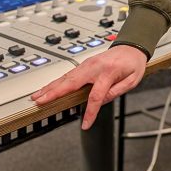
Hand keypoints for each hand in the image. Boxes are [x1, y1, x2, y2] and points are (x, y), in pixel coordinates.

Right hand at [31, 45, 146, 129]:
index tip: (86, 124)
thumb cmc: (133, 63)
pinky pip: (67, 74)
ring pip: (65, 77)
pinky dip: (55, 82)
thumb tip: (101, 102)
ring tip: (37, 96)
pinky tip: (47, 88)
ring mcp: (87, 64)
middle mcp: (95, 67)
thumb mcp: (132, 80)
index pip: (96, 96)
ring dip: (50, 87)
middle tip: (40, 101)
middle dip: (54, 93)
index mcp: (108, 73)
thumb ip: (116, 92)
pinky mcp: (84, 64)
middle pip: (71, 82)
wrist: (131, 46)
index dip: (90, 112)